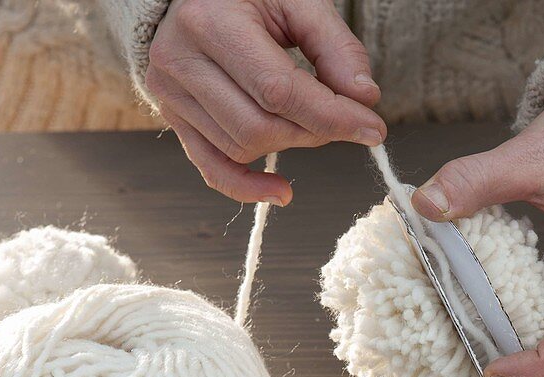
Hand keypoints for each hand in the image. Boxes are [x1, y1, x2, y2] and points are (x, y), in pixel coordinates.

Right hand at [147, 0, 386, 204]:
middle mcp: (182, 62)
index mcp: (211, 23)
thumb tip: (364, 98)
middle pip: (260, 127)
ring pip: (241, 148)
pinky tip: (281, 191)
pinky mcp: (174, 118)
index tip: (371, 128)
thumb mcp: (296, 0)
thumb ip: (335, 45)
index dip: (331, 116)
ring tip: (308, 120)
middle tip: (341, 117)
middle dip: (314, 131)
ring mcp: (172, 95)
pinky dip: (247, 187)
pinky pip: (212, 167)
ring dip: (289, 145)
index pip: (279, 91)